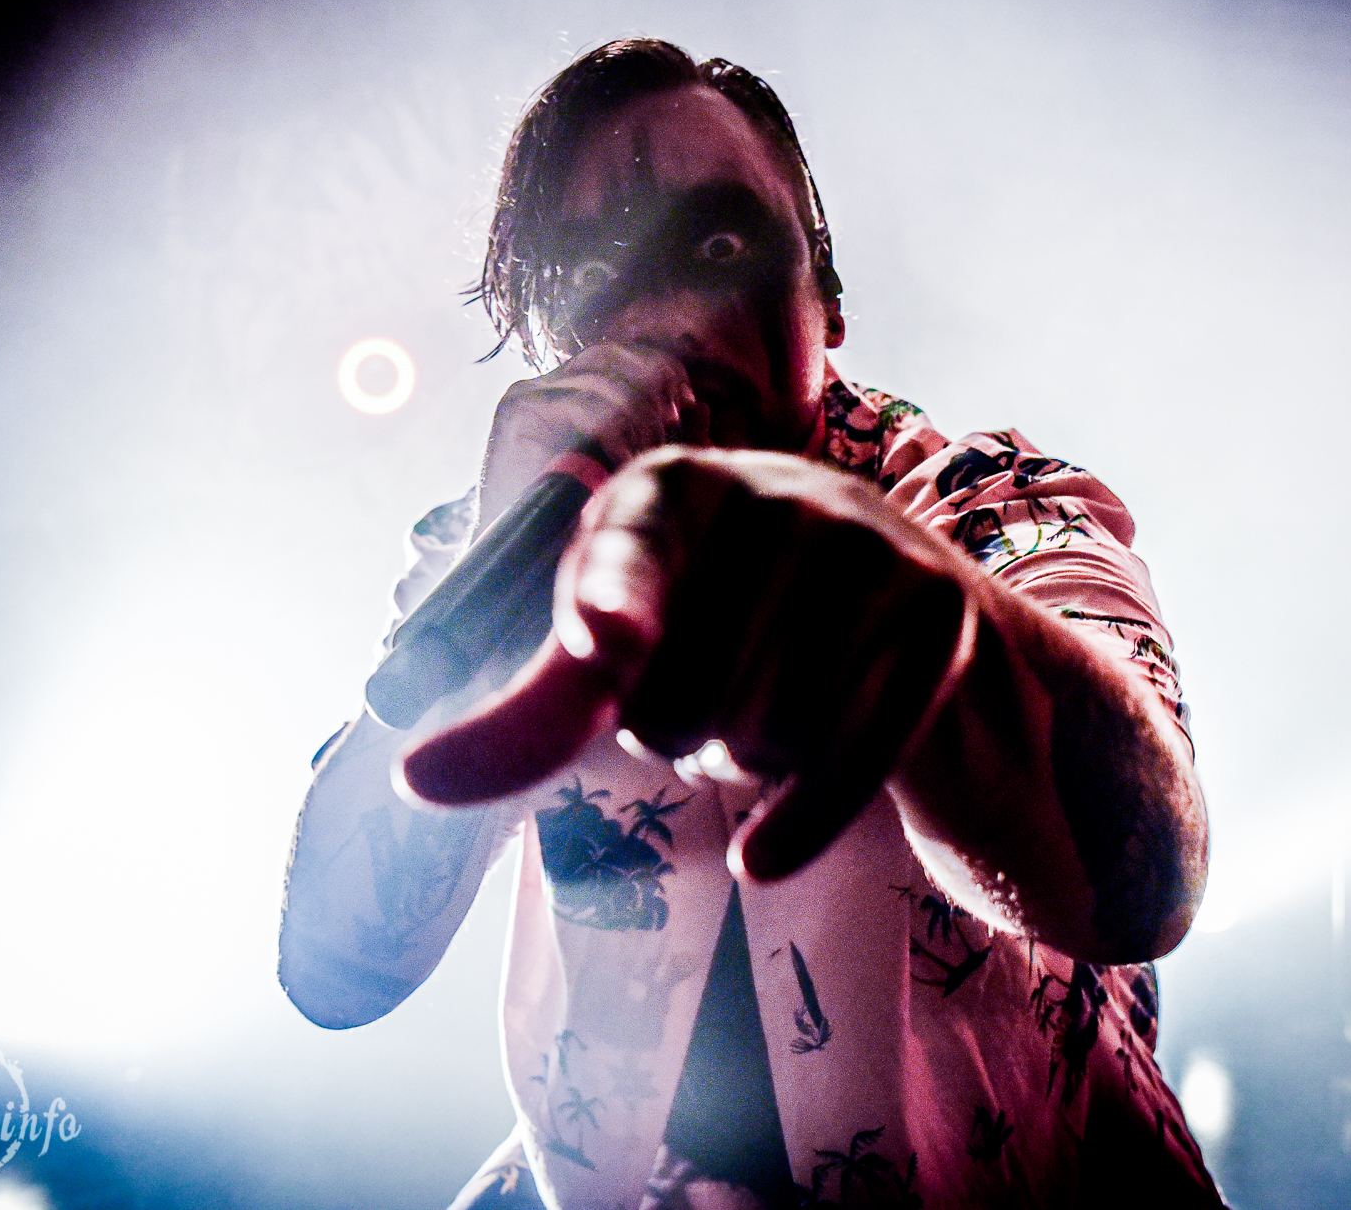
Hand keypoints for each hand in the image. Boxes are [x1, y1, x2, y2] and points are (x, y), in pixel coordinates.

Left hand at [397, 447, 978, 881]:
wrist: (904, 621)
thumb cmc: (729, 630)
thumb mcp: (625, 660)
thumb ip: (525, 721)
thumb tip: (415, 783)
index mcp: (671, 489)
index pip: (631, 549)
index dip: (613, 597)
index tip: (601, 639)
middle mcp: (773, 493)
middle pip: (680, 691)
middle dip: (679, 732)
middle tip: (712, 698)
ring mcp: (865, 546)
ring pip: (762, 729)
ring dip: (746, 761)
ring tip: (765, 714)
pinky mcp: (935, 613)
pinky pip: (854, 751)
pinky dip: (799, 823)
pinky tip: (759, 861)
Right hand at [478, 340, 711, 526]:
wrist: (522, 557)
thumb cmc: (583, 520)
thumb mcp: (638, 472)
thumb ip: (668, 438)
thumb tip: (701, 406)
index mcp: (575, 388)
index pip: (626, 355)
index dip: (663, 372)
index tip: (686, 406)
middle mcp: (550, 382)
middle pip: (616, 357)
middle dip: (651, 392)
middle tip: (663, 433)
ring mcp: (531, 392)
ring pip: (603, 378)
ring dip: (632, 416)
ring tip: (636, 456)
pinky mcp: (518, 410)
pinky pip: (580, 404)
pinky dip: (607, 432)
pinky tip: (617, 460)